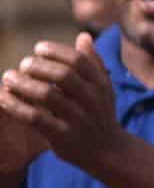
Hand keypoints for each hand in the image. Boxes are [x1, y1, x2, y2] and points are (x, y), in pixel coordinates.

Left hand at [0, 35, 120, 171]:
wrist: (108, 151)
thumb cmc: (100, 114)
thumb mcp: (103, 88)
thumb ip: (93, 62)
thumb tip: (83, 36)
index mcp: (101, 83)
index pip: (78, 60)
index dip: (55, 51)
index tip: (38, 49)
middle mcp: (92, 100)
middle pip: (63, 75)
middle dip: (37, 66)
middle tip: (22, 65)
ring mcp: (78, 118)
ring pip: (46, 95)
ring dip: (22, 84)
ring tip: (8, 78)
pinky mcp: (62, 136)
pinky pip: (35, 118)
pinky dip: (15, 106)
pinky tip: (3, 97)